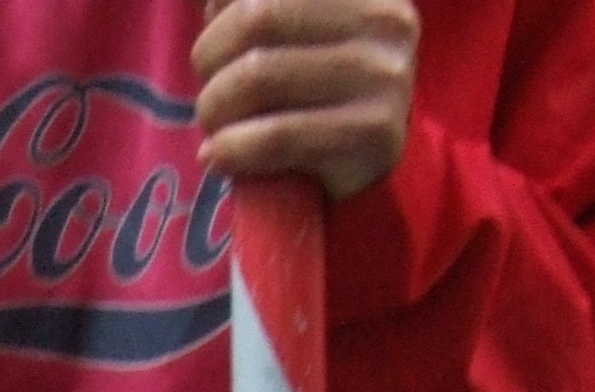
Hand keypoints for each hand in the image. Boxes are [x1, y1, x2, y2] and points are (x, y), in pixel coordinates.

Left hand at [191, 0, 418, 203]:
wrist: (362, 172)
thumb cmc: (313, 95)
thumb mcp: (287, 34)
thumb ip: (249, 8)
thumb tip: (212, 3)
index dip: (223, 14)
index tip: (217, 47)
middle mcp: (381, 17)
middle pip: (257, 17)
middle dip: (211, 60)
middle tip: (211, 95)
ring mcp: (383, 76)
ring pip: (260, 74)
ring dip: (216, 108)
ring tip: (217, 127)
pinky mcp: (373, 135)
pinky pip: (277, 135)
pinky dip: (232, 148)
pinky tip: (220, 156)